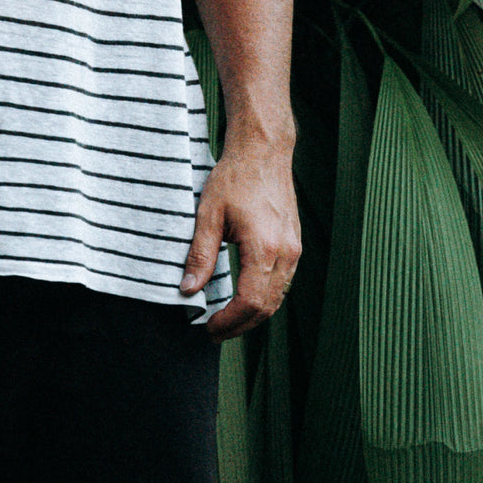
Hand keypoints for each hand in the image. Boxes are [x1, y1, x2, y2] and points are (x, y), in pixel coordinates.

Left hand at [180, 136, 300, 339]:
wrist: (262, 151)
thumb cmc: (234, 177)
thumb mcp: (208, 214)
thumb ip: (200, 254)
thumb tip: (188, 289)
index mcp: (264, 249)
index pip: (249, 303)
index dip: (228, 322)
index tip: (207, 327)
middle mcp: (286, 254)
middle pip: (266, 307)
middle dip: (240, 325)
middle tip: (213, 330)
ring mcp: (294, 250)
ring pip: (277, 298)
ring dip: (253, 314)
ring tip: (225, 319)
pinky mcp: (294, 244)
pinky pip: (282, 282)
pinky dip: (264, 297)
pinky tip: (244, 296)